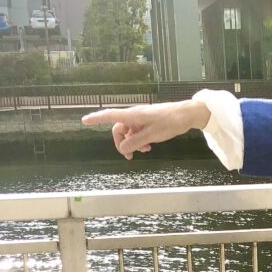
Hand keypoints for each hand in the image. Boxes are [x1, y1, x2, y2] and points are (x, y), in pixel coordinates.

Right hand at [80, 99, 207, 158]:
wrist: (187, 115)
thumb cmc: (170, 122)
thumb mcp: (153, 135)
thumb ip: (136, 142)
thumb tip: (122, 148)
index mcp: (133, 115)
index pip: (110, 116)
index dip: (96, 118)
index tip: (84, 121)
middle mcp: (134, 115)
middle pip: (119, 129)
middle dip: (122, 143)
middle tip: (129, 156)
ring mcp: (141, 119)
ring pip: (129, 132)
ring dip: (133, 143)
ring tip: (144, 151)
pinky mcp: (147, 122)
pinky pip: (138, 132)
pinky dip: (140, 140)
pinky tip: (148, 146)